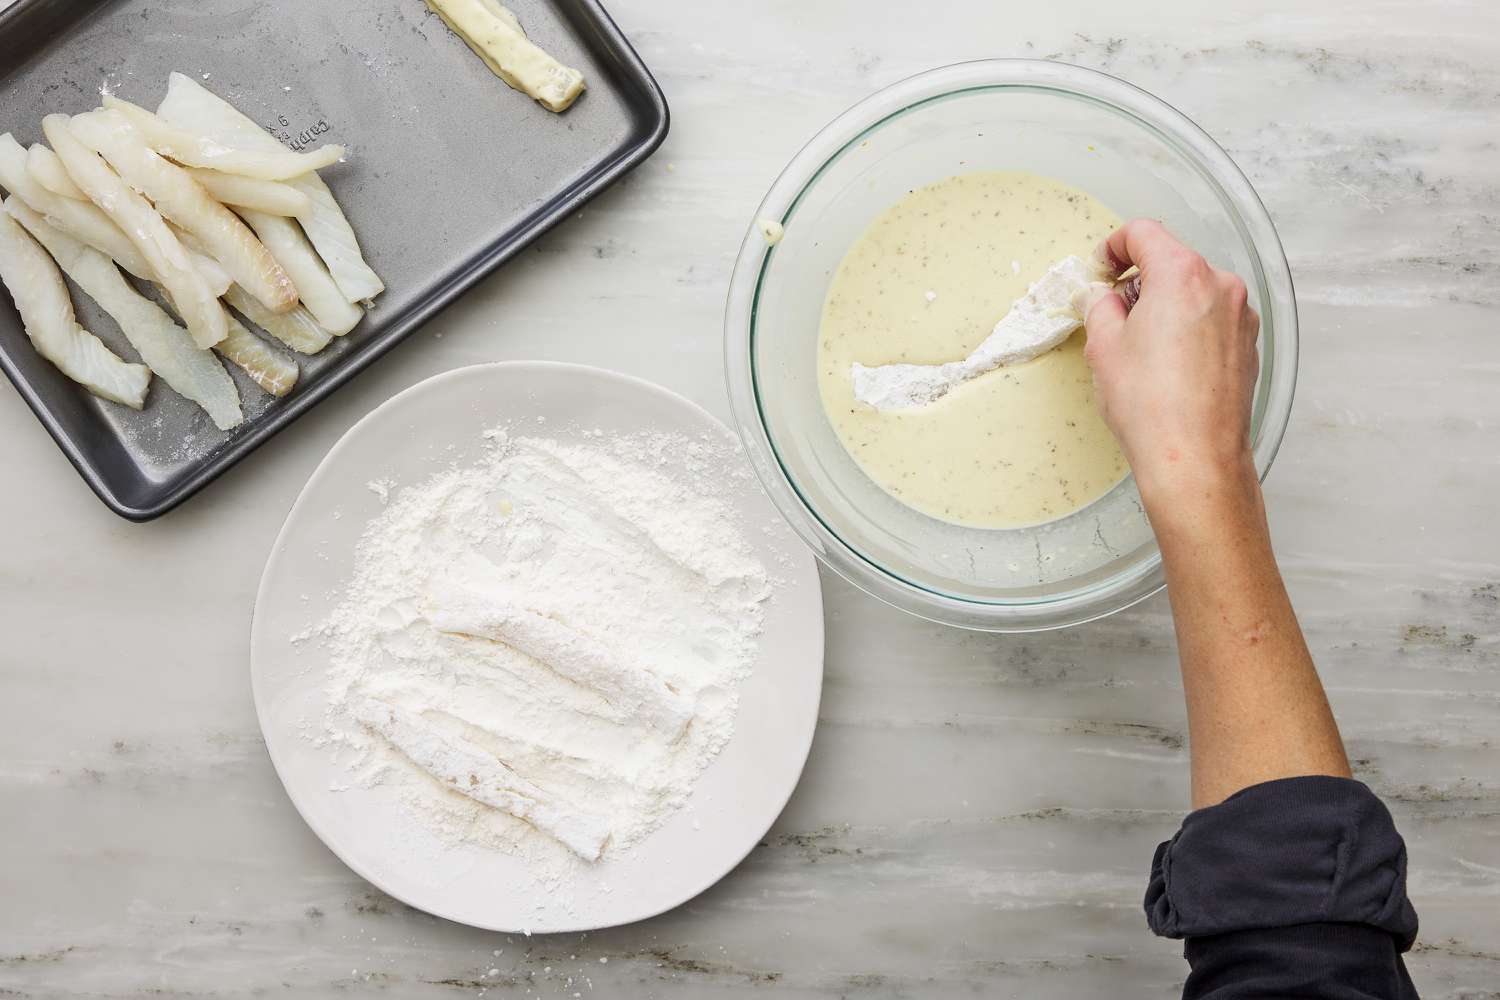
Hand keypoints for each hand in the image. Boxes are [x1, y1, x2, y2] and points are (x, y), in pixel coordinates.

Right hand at [1080, 219, 1261, 505]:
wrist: (1194, 456)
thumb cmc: (1150, 405)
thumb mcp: (1103, 347)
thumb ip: (1100, 306)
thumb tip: (1102, 297)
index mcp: (1182, 274)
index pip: (1143, 233)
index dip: (1114, 247)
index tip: (1102, 269)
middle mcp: (1220, 285)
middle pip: (1172, 262)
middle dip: (1139, 281)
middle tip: (1113, 315)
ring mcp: (1240, 315)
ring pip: (1193, 292)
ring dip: (1165, 306)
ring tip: (1141, 349)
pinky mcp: (1247, 344)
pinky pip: (1211, 319)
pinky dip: (1188, 328)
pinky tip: (1168, 365)